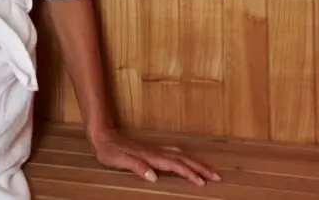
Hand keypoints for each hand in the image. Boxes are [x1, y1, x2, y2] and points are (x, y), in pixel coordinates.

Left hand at [87, 127, 221, 185]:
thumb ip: (135, 166)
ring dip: (196, 162)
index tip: (202, 182)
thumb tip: (153, 176)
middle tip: (217, 177)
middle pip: (183, 159)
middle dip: (201, 168)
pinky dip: (186, 157)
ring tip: (209, 170)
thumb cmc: (108, 150)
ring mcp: (155, 149)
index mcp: (150, 156)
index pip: (174, 165)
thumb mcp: (117, 160)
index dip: (189, 174)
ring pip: (181, 154)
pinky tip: (187, 159)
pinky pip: (175, 153)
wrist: (102, 135)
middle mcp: (155, 151)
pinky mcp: (152, 149)